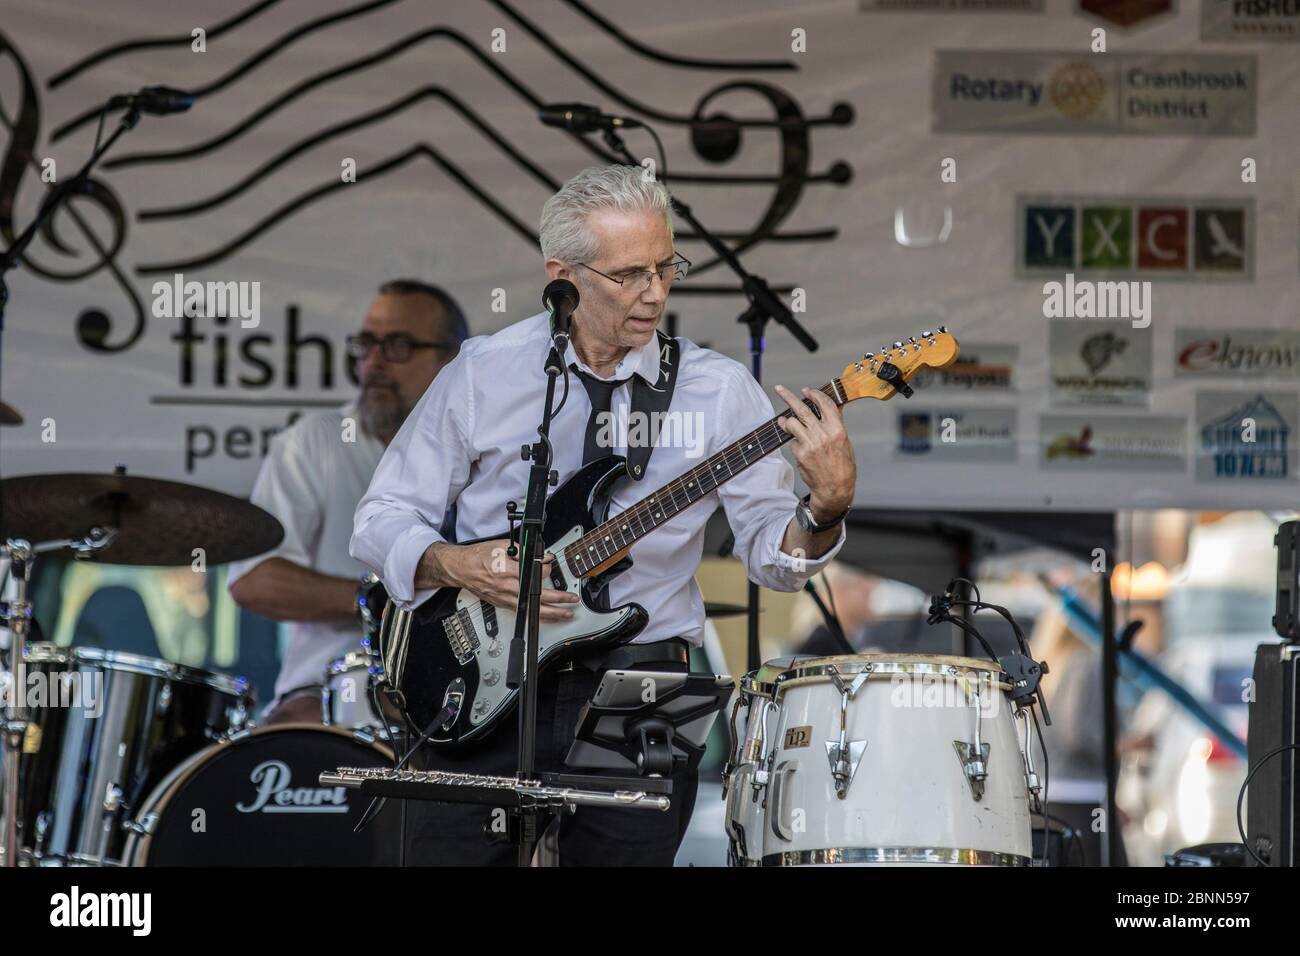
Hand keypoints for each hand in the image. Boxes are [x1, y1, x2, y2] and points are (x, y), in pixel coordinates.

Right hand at [442, 539, 577, 622]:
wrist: (460, 568)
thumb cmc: (478, 557)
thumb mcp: (502, 546)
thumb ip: (525, 551)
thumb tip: (543, 555)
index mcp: (507, 571)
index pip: (535, 574)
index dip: (546, 569)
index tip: (550, 564)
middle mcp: (507, 588)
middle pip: (537, 598)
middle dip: (557, 600)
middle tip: (571, 600)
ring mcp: (504, 599)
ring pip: (531, 610)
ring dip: (551, 614)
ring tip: (566, 614)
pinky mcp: (502, 604)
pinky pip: (523, 613)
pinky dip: (537, 616)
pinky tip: (548, 617)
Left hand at [775, 385, 855, 521]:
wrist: (834, 488)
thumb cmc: (842, 466)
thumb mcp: (845, 442)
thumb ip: (836, 423)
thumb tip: (832, 405)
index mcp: (838, 430)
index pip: (825, 404)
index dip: (814, 395)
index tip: (806, 391)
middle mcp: (823, 435)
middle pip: (802, 409)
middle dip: (788, 397)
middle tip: (779, 389)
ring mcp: (809, 444)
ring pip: (792, 423)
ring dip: (787, 420)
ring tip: (785, 421)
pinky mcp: (800, 454)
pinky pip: (792, 441)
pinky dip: (794, 441)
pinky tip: (800, 447)